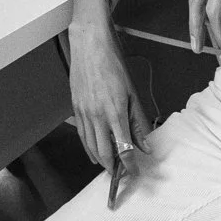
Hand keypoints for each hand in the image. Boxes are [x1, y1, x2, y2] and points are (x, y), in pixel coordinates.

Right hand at [67, 21, 151, 175]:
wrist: (89, 47)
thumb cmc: (114, 64)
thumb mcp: (133, 91)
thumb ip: (138, 120)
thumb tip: (145, 143)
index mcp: (115, 111)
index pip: (123, 147)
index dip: (129, 163)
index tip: (135, 172)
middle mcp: (97, 116)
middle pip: (104, 151)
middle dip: (112, 166)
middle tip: (121, 174)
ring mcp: (83, 113)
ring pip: (90, 145)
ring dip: (100, 159)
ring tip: (109, 167)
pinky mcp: (75, 109)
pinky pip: (82, 135)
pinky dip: (88, 147)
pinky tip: (94, 152)